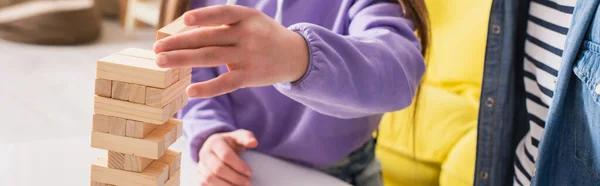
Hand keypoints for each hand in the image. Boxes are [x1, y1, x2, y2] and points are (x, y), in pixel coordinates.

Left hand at [154, 5, 308, 97]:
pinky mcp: (250, 76)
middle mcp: (247, 35)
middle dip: (179, 43)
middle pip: (208, 38)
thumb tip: (184, 32)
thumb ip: (224, 23)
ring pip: (210, 58)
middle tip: (156, 48)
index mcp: (247, 17)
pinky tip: (190, 90)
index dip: (205, 16)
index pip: (223, 14)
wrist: (295, 55)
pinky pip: (226, 83)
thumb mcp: (251, 21)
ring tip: (161, 62)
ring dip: (183, 60)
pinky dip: (207, 88)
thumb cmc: (264, 35)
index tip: (185, 20)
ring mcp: (249, 57)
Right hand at [197, 129, 257, 185]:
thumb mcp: (239, 137)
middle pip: (218, 169)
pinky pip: (205, 185)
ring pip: (209, 179)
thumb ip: (247, 138)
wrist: (217, 149)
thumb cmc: (231, 144)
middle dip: (235, 178)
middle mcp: (204, 154)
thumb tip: (254, 143)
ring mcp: (200, 166)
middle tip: (248, 182)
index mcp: (214, 142)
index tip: (250, 172)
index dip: (239, 165)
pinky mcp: (199, 176)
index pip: (226, 155)